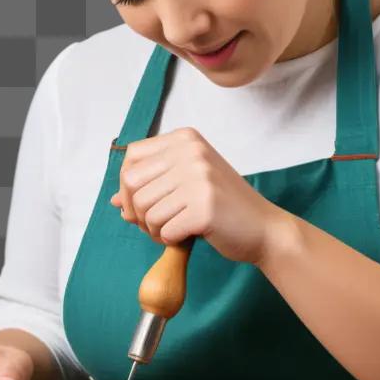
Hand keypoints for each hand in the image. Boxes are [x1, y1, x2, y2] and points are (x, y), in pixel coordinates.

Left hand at [109, 126, 286, 265]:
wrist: (264, 228)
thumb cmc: (224, 207)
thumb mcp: (188, 185)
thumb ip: (153, 186)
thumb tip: (115, 200)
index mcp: (186, 139)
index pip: (131, 158)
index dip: (127, 186)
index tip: (139, 205)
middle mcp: (191, 152)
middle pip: (131, 184)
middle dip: (135, 211)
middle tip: (155, 224)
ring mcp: (199, 178)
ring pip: (144, 209)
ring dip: (152, 228)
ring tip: (173, 230)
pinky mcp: (205, 208)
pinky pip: (163, 229)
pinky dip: (170, 239)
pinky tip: (187, 236)